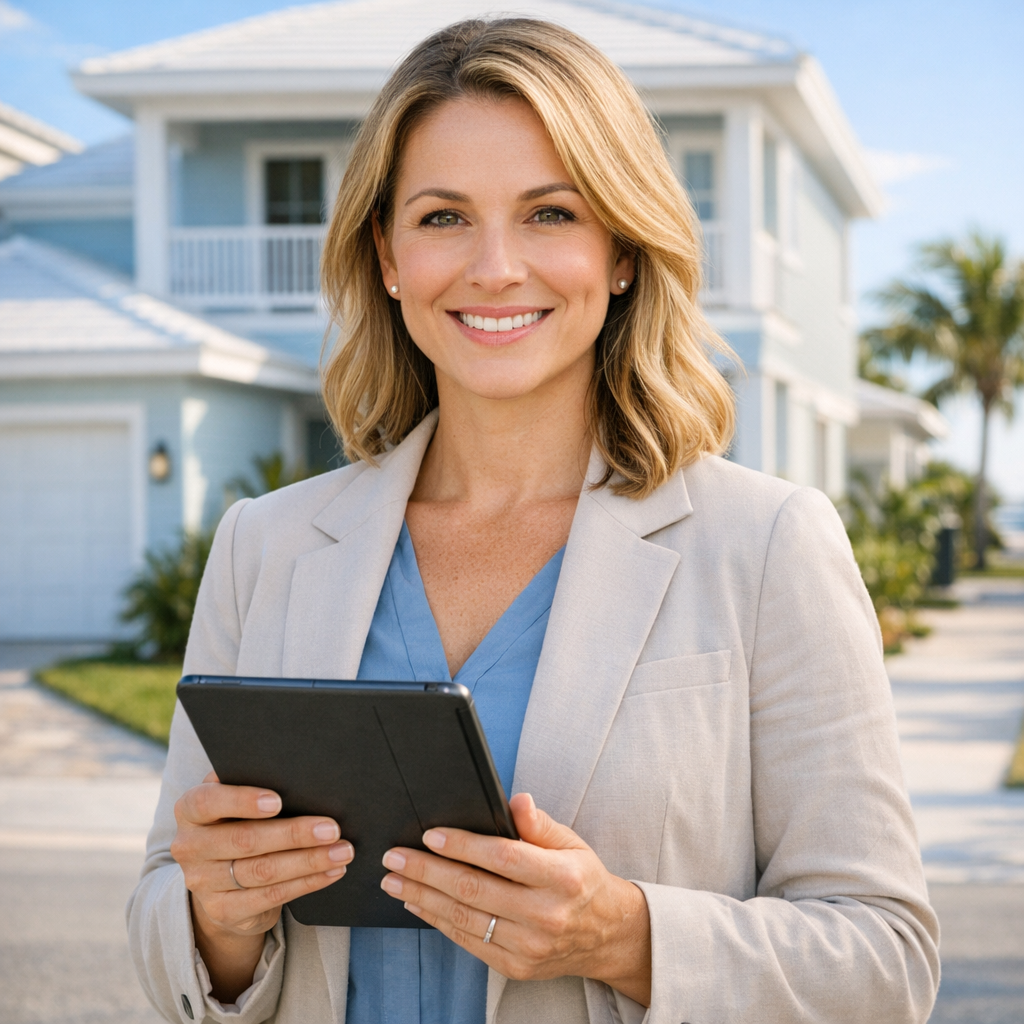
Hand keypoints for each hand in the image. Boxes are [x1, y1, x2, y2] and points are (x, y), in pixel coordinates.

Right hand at [171, 771, 353, 1001]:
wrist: (219, 878)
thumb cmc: (239, 820)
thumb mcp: (236, 801)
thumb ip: (252, 783)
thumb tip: (299, 773)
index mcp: (190, 810)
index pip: (207, 802)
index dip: (242, 801)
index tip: (277, 800)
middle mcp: (190, 847)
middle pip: (245, 840)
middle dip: (294, 834)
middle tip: (332, 828)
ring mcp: (203, 883)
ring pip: (262, 871)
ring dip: (309, 861)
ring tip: (342, 850)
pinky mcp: (223, 910)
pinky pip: (271, 896)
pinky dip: (307, 883)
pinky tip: (331, 872)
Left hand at [379, 792, 650, 1005]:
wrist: (606, 934)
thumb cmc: (581, 878)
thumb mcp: (571, 843)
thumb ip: (539, 824)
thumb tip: (517, 801)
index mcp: (562, 877)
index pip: (504, 858)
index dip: (463, 846)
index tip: (429, 835)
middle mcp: (546, 915)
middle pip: (474, 890)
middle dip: (427, 871)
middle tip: (394, 857)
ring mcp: (530, 946)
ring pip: (464, 919)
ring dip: (422, 897)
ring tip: (394, 879)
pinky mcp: (516, 967)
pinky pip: (469, 941)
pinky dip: (438, 921)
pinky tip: (418, 903)